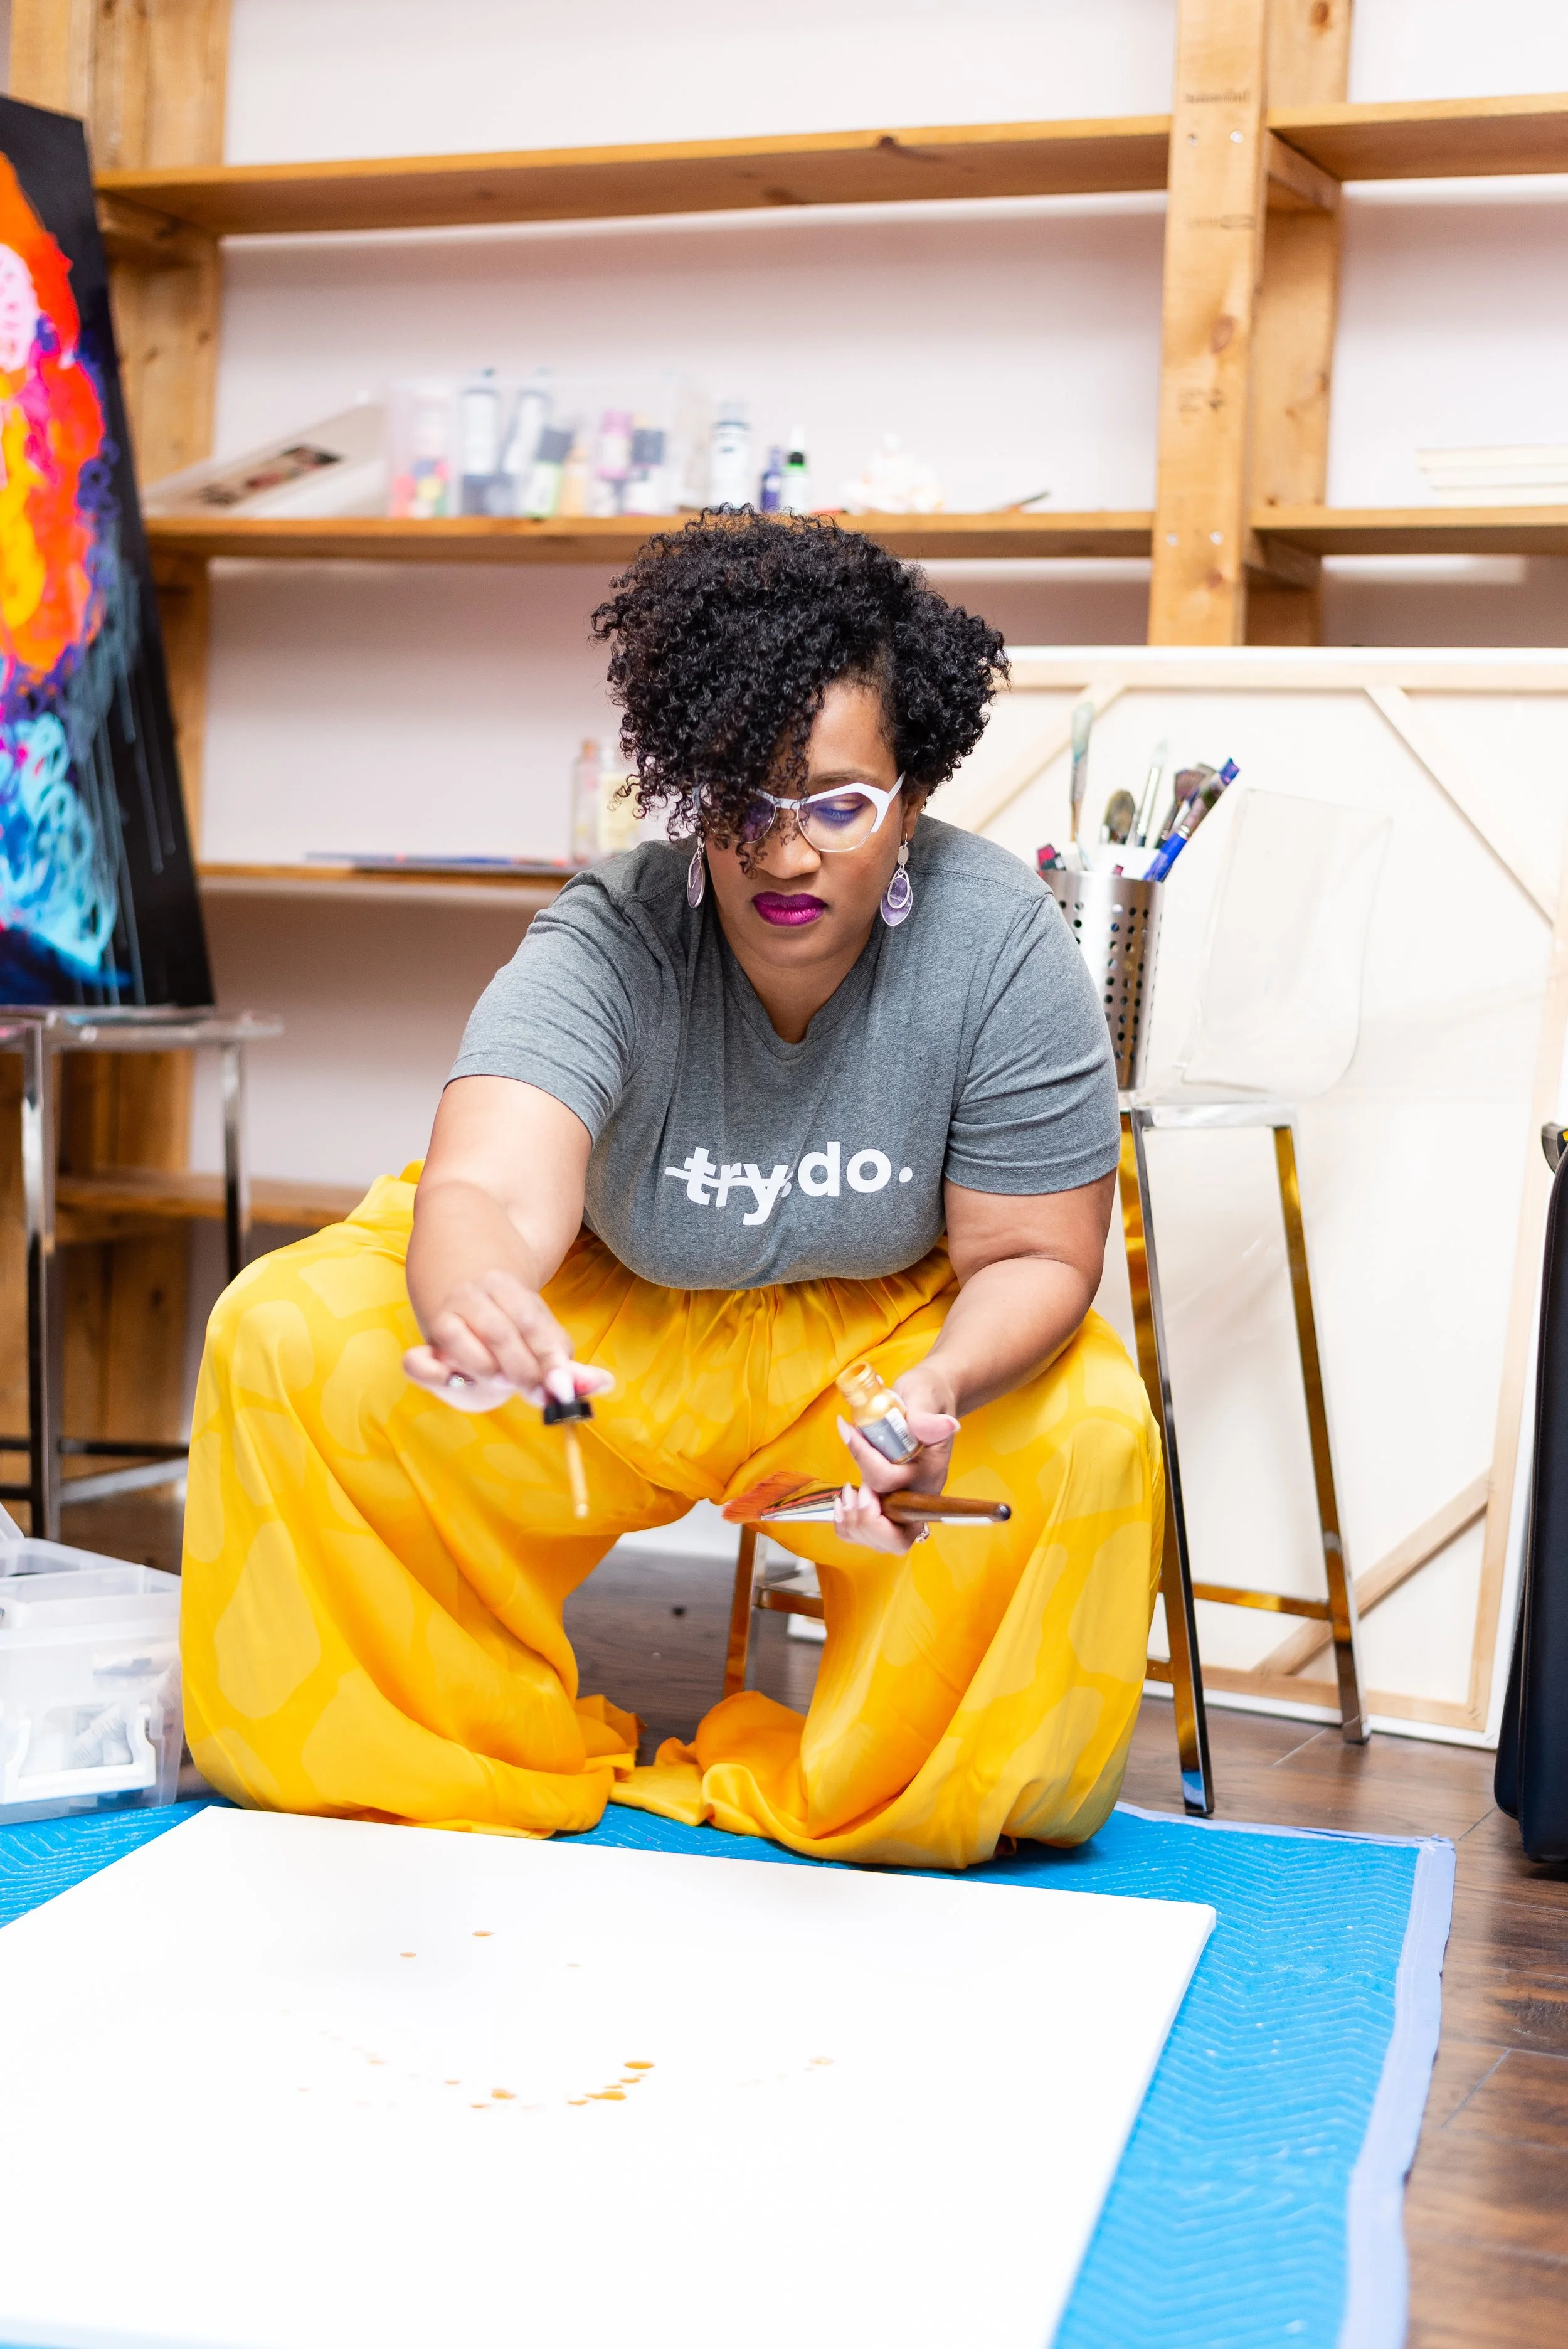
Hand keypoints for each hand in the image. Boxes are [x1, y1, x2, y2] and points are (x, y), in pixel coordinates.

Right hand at [403, 1270, 613, 1413]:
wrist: (464, 1308)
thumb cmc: (511, 1332)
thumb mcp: (540, 1338)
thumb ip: (568, 1364)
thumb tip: (604, 1385)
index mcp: (506, 1286)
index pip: (531, 1321)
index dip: (549, 1357)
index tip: (562, 1388)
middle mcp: (472, 1296)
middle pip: (501, 1334)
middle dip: (524, 1371)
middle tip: (538, 1393)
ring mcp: (444, 1318)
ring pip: (463, 1346)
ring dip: (489, 1373)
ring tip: (503, 1381)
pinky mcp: (423, 1347)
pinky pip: (419, 1364)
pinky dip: (437, 1375)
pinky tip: (455, 1382)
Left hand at [833, 1361, 960, 1553]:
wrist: (928, 1399)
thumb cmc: (926, 1396)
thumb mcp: (925, 1397)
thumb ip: (927, 1415)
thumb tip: (945, 1425)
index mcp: (929, 1473)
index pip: (894, 1487)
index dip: (868, 1469)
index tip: (850, 1433)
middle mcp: (918, 1495)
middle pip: (894, 1536)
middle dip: (865, 1519)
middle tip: (852, 1490)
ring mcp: (904, 1502)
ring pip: (879, 1539)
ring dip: (854, 1523)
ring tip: (846, 1495)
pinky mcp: (889, 1502)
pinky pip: (868, 1532)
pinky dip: (849, 1524)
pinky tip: (843, 1502)